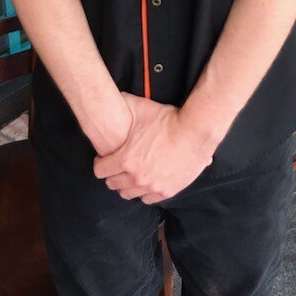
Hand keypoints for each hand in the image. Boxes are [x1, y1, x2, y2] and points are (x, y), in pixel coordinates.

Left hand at [92, 92, 214, 202]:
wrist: (195, 132)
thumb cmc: (168, 120)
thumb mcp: (142, 108)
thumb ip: (124, 103)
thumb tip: (114, 96)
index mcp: (125, 159)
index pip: (100, 171)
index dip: (100, 163)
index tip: (104, 158)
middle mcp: (136, 177)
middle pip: (112, 184)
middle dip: (112, 175)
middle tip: (117, 166)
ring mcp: (151, 186)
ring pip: (128, 194)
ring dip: (126, 185)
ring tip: (130, 176)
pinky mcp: (166, 191)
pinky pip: (147, 199)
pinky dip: (143, 193)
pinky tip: (145, 183)